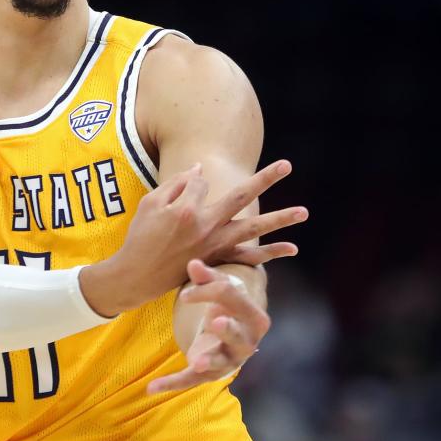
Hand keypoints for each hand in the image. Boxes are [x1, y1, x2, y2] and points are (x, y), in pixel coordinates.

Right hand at [80, 160, 306, 315]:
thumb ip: (177, 184)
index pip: (201, 183)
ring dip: (280, 220)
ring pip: (253, 229)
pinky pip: (249, 258)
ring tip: (304, 212)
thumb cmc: (140, 236)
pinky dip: (270, 254)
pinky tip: (292, 248)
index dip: (190, 184)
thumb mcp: (150, 203)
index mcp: (187, 210)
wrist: (136, 275)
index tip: (179, 195)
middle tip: (287, 164)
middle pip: (241, 196)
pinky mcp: (218, 261)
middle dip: (265, 179)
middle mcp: (207, 227)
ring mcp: (215, 246)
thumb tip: (200, 170)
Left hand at [147, 259, 268, 393]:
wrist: (234, 330)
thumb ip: (207, 277)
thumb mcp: (220, 288)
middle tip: (216, 321)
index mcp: (254, 316)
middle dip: (227, 329)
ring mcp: (230, 360)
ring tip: (196, 362)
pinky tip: (151, 387)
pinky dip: (171, 383)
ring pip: (221, 361)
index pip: (231, 297)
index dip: (206, 291)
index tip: (185, 293)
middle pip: (237, 333)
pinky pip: (191, 379)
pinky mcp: (210, 373)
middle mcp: (247, 341)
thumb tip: (193, 263)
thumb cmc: (229, 304)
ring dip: (209, 360)